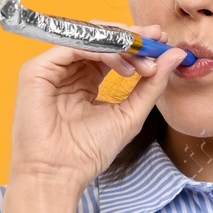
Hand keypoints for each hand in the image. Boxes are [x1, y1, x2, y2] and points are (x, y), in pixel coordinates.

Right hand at [7, 19, 187, 193]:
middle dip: (132, 36)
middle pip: (101, 37)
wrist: (59, 175)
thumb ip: (151, 84)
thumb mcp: (131, 114)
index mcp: (86, 79)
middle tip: (156, 39)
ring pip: (88, 37)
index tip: (163, 41)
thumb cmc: (89, 152)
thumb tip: (175, 55)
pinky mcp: (36, 70)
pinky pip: (73, 45)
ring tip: (143, 60)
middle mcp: (68, 70)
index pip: (113, 50)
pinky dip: (102, 49)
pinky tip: (123, 65)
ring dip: (121, 44)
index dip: (138, 42)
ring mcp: (51, 68)